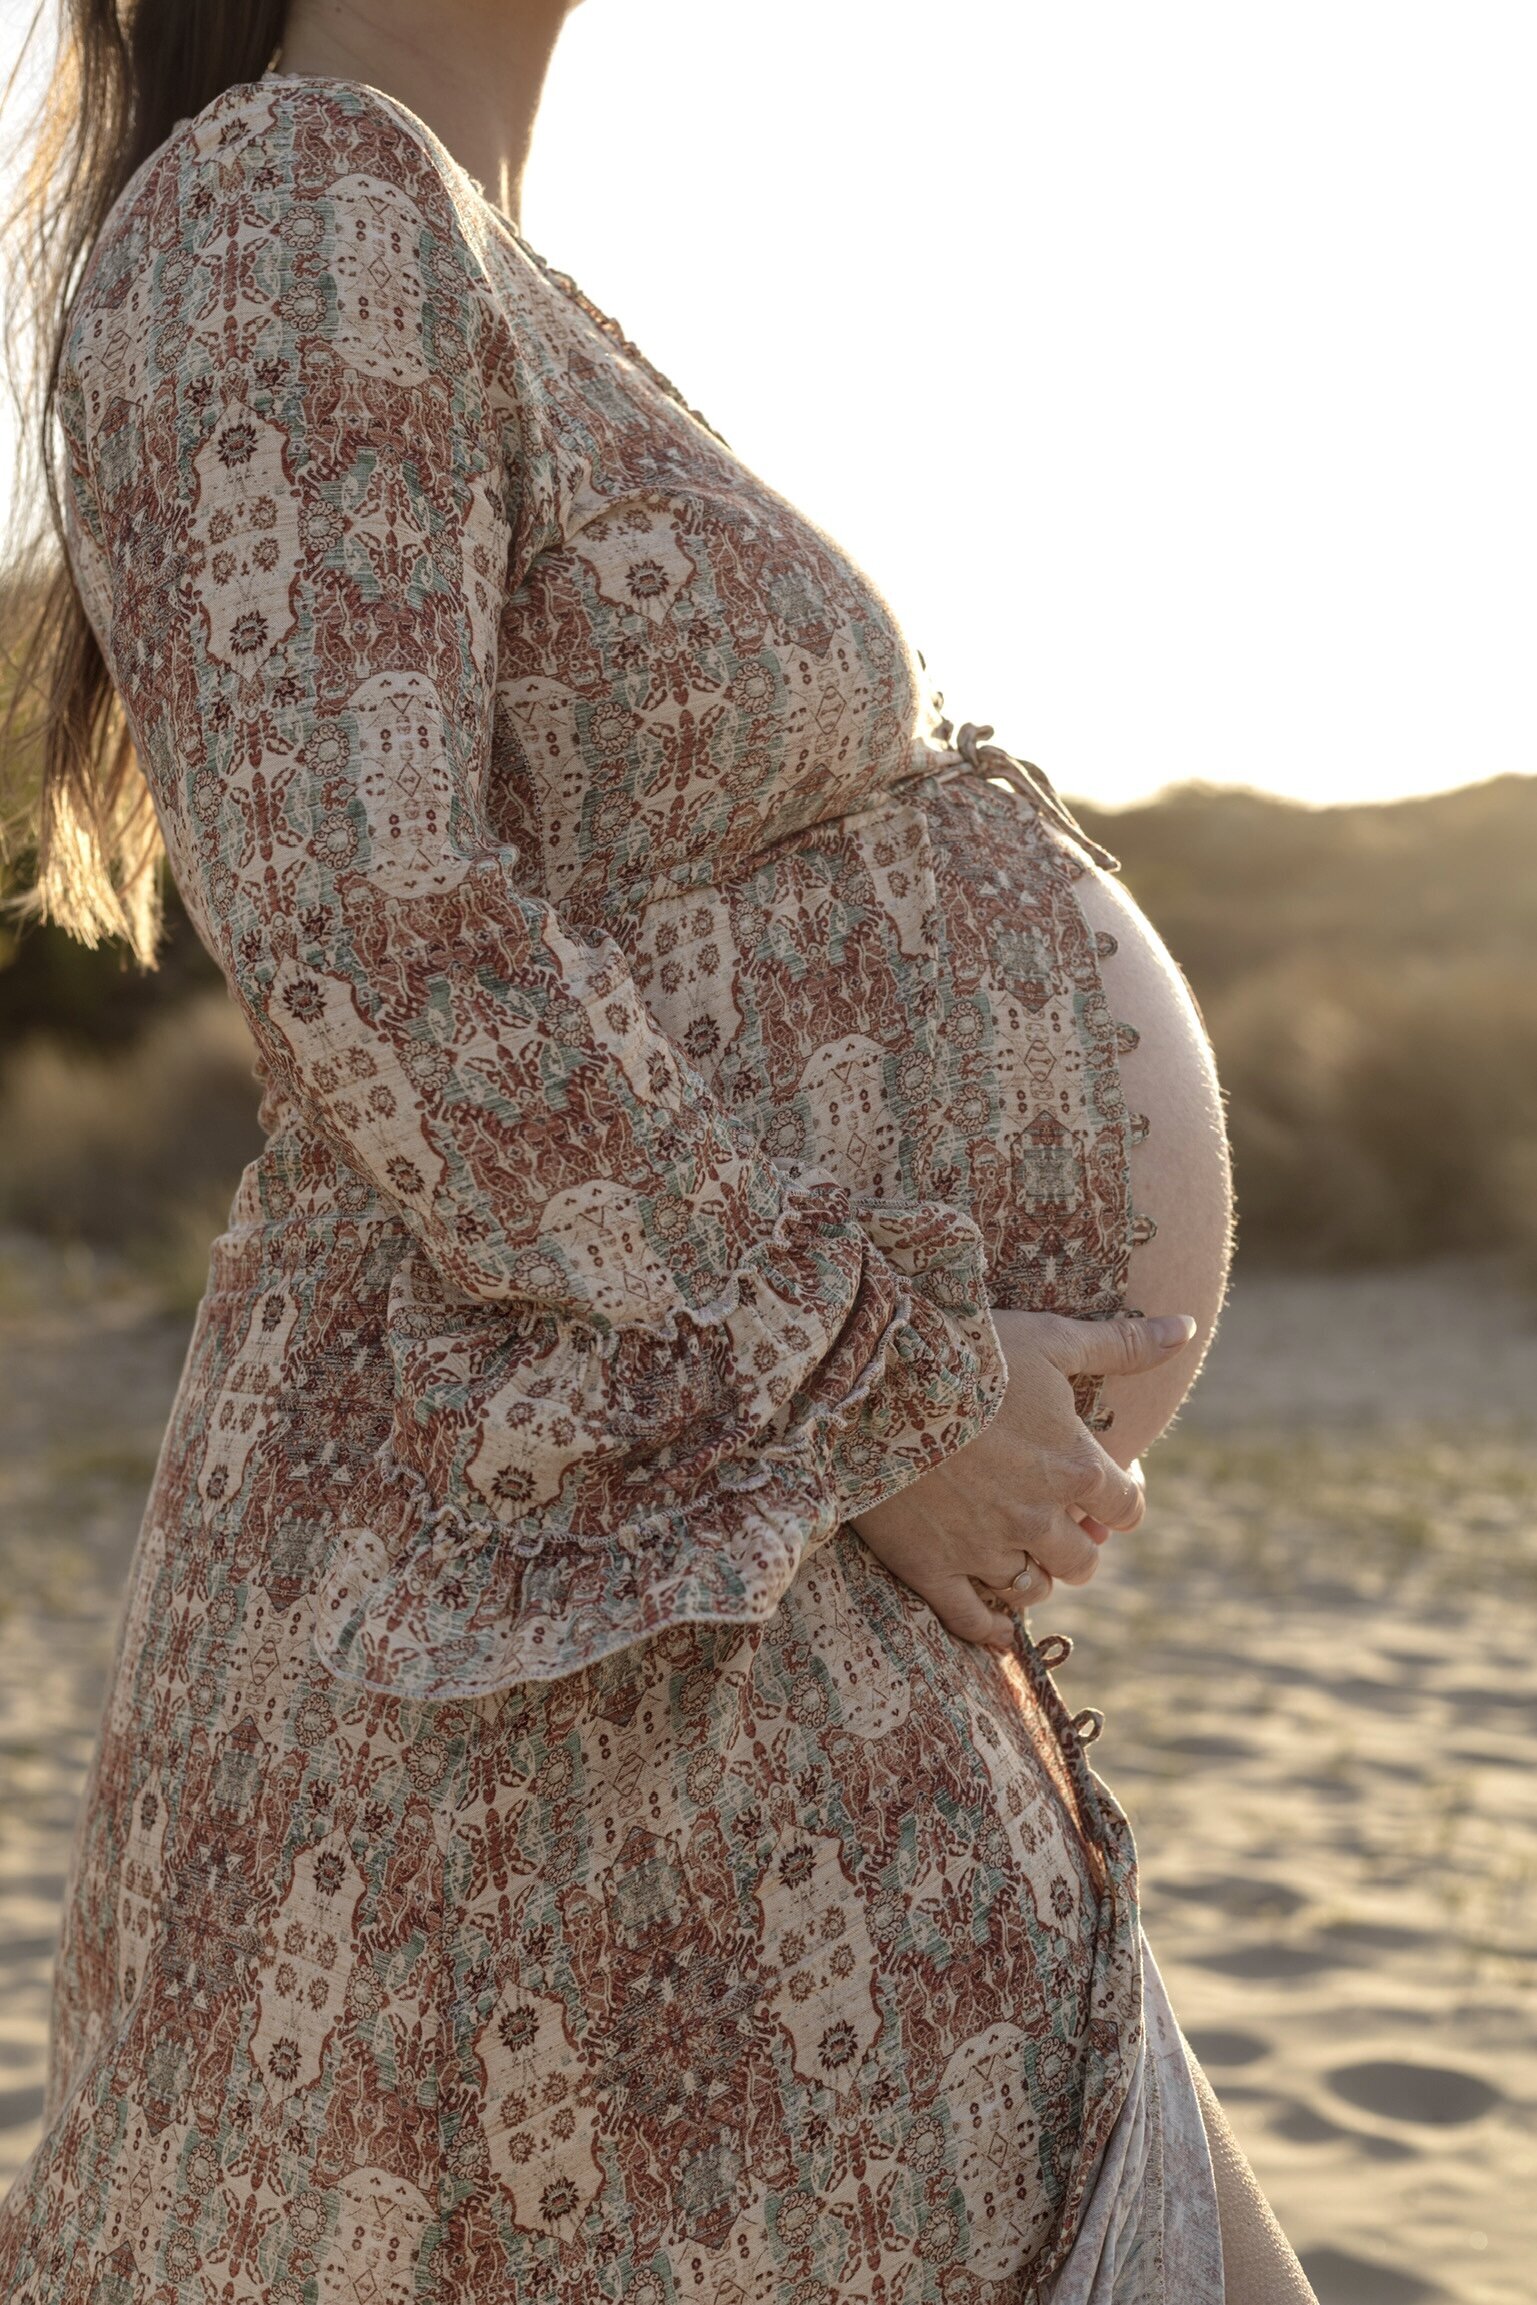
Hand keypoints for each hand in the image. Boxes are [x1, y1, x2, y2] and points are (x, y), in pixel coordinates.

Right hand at [849, 1308, 1196, 1651]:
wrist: (874, 1379)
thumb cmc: (968, 1351)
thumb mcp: (1051, 1338)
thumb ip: (1121, 1345)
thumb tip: (1185, 1328)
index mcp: (1072, 1468)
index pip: (1124, 1508)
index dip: (1119, 1501)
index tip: (1103, 1488)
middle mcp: (1036, 1519)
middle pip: (1082, 1560)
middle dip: (1077, 1545)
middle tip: (1058, 1525)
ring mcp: (983, 1549)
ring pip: (1031, 1590)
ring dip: (1034, 1576)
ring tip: (1018, 1553)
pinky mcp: (931, 1568)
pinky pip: (972, 1620)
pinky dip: (989, 1628)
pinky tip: (995, 1625)